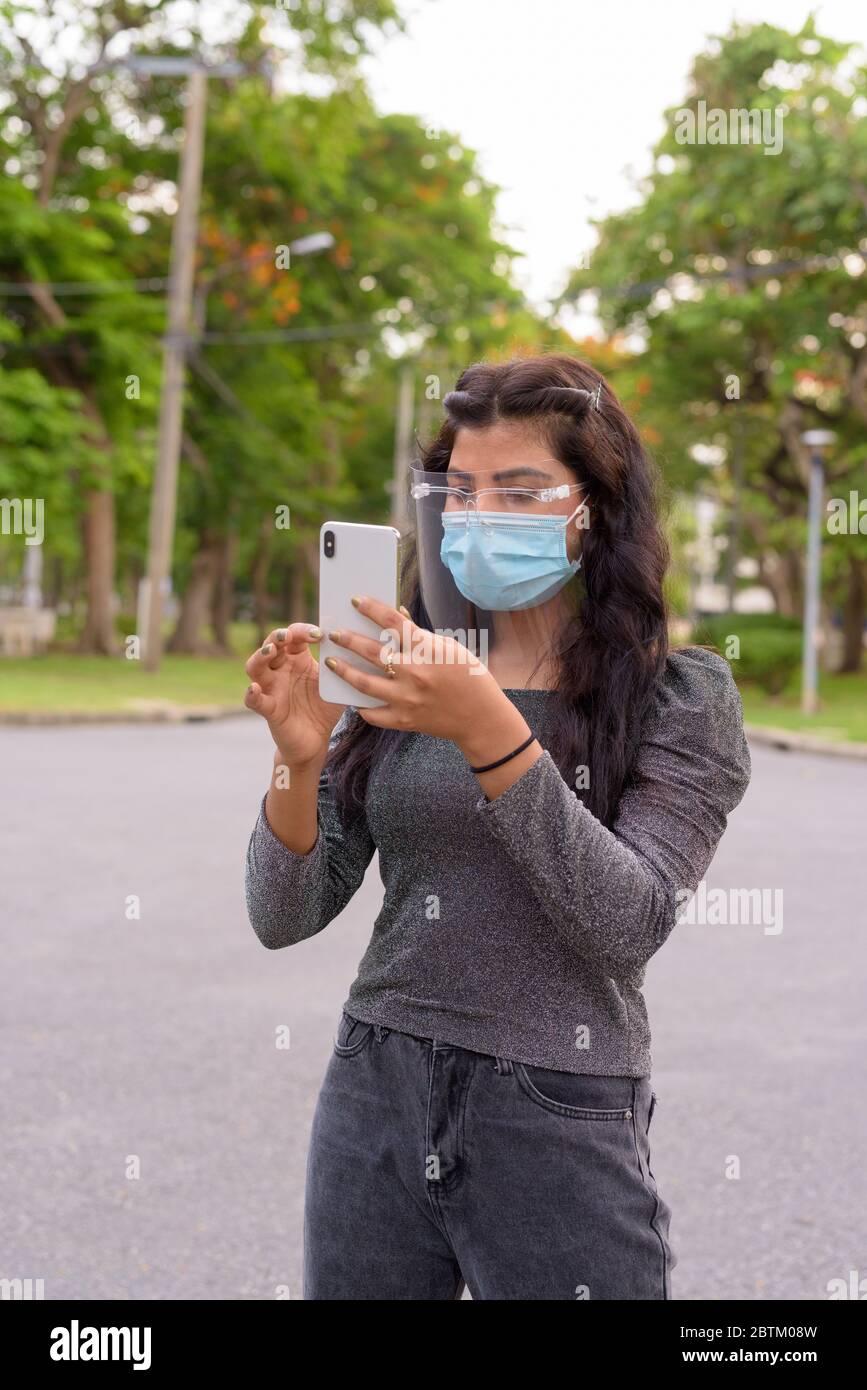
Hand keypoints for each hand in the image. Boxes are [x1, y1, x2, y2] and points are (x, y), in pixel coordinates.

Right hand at [244, 622, 344, 767]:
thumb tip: (358, 644)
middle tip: (288, 635)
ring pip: (255, 667)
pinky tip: (254, 688)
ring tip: (270, 651)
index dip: (303, 631)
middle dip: (277, 636)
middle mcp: (281, 670)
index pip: (294, 636)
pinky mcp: (269, 709)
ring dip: (260, 655)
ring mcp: (271, 688)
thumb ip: (341, 665)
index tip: (320, 633)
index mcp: (297, 659)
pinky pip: (254, 700)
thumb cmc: (324, 708)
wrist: (316, 742)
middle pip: (271, 644)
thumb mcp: (334, 684)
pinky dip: (251, 694)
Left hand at [324, 595, 525, 753]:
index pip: (392, 623)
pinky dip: (361, 706)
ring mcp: (407, 699)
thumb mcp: (450, 648)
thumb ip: (420, 634)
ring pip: (364, 683)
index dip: (372, 608)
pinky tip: (352, 697)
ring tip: (331, 662)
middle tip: (334, 633)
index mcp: (427, 650)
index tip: (356, 600)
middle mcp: (414, 673)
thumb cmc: (469, 677)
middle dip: (348, 640)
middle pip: (372, 651)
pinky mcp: (404, 720)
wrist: (481, 718)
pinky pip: (373, 713)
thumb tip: (396, 616)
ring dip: (344, 670)